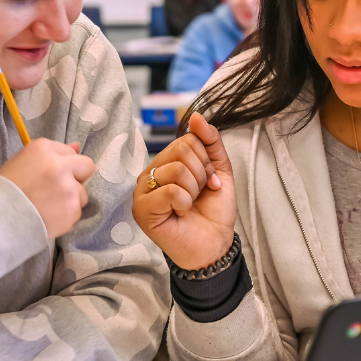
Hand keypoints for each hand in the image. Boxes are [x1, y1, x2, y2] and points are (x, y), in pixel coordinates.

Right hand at [0, 138, 95, 239]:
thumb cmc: (6, 189)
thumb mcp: (22, 161)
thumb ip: (52, 152)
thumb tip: (78, 146)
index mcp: (44, 149)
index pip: (70, 152)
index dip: (62, 164)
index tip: (51, 174)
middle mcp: (59, 165)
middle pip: (87, 167)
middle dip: (78, 176)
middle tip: (59, 188)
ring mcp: (68, 189)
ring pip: (82, 193)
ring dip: (70, 198)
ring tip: (48, 205)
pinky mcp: (72, 210)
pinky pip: (77, 211)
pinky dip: (65, 215)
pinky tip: (48, 216)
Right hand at [133, 113, 235, 270]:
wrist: (215, 244)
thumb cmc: (213, 211)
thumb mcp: (218, 171)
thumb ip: (210, 142)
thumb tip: (197, 117)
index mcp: (165, 163)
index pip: (187, 140)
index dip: (206, 160)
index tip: (209, 181)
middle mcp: (150, 174)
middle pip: (181, 150)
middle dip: (201, 174)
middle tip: (199, 194)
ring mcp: (143, 192)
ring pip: (176, 170)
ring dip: (194, 190)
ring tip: (190, 204)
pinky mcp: (142, 210)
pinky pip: (170, 191)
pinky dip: (185, 202)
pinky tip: (181, 213)